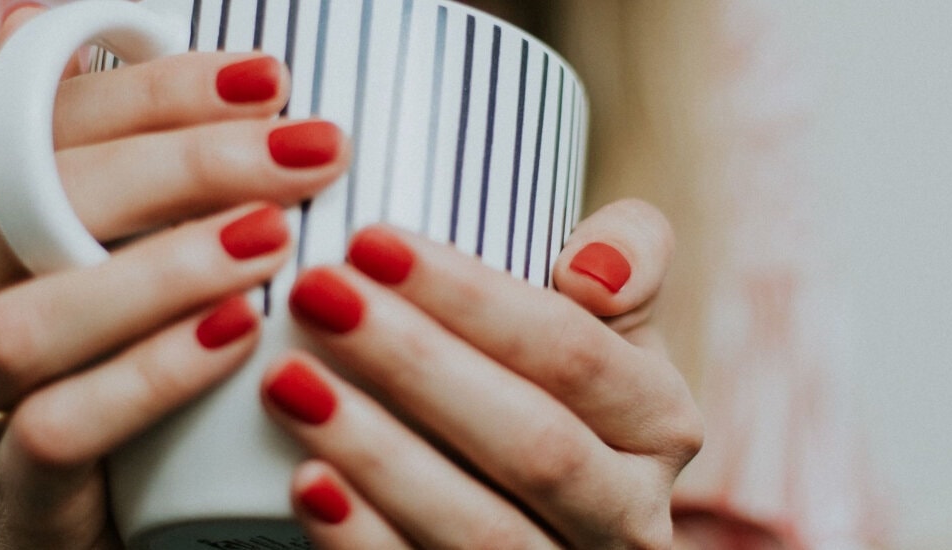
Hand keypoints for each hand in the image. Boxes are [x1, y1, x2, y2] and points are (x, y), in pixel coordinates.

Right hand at [0, 6, 347, 547]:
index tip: (268, 81)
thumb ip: (110, 185)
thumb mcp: (99, 280)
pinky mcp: (4, 495)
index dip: (156, 90)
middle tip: (305, 154)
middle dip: (183, 164)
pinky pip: (61, 425)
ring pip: (30, 319)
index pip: (42, 124)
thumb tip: (71, 30)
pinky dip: (154, 373)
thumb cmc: (96, 392)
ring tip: (274, 239)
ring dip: (164, 268)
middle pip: (35, 201)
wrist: (45, 543)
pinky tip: (239, 337)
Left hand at [262, 199, 701, 548]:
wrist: (533, 494)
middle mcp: (631, 515)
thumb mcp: (607, 315)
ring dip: (380, 455)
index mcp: (662, 423)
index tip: (370, 241)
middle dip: (417, 365)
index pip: (573, 352)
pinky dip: (364, 538)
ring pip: (483, 533)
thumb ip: (628, 253)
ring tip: (289, 380)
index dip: (473, 298)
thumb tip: (594, 268)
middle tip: (317, 295)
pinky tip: (306, 481)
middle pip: (534, 444)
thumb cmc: (552, 379)